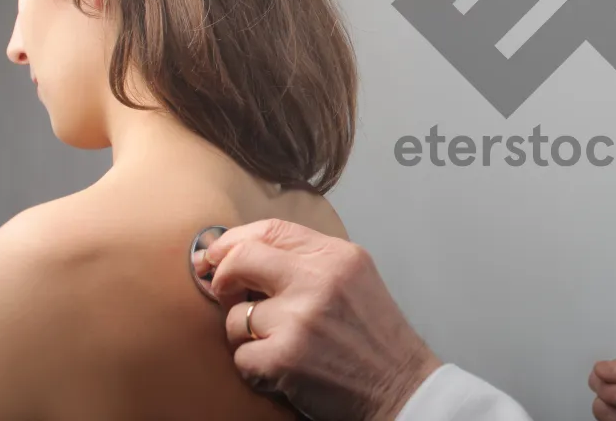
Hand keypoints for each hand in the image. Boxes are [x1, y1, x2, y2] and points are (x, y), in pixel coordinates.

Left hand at [204, 219, 442, 420]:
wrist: (399, 385)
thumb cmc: (372, 335)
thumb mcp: (353, 278)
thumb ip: (308, 261)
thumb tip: (240, 254)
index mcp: (336, 255)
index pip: (271, 229)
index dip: (234, 241)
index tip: (216, 255)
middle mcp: (319, 278)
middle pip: (242, 259)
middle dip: (223, 278)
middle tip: (225, 295)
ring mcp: (300, 317)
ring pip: (235, 316)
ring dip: (245, 335)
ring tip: (276, 344)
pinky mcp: (284, 356)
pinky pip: (241, 356)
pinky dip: (255, 367)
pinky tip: (282, 368)